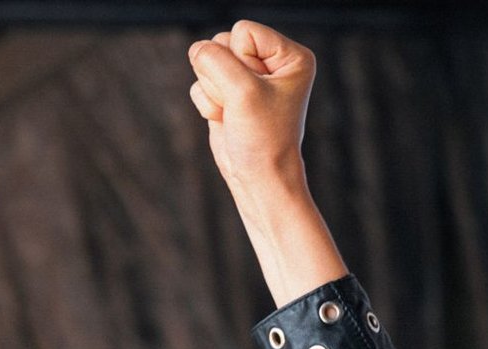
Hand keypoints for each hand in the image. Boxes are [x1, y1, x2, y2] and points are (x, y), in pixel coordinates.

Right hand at [188, 19, 314, 192]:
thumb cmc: (262, 138)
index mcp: (291, 56)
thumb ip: (213, 57)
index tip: (260, 94)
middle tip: (246, 106)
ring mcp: (248, 75)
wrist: (259, 178)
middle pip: (222, 41)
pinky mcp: (228, 89)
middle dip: (225, 77)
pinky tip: (228, 119)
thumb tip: (197, 50)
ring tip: (237, 113)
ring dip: (215, 91)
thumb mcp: (241, 90)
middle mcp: (272, 61)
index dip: (242, 63)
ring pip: (207, 59)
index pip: (243, 31)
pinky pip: (200, 80)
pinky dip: (208, 103)